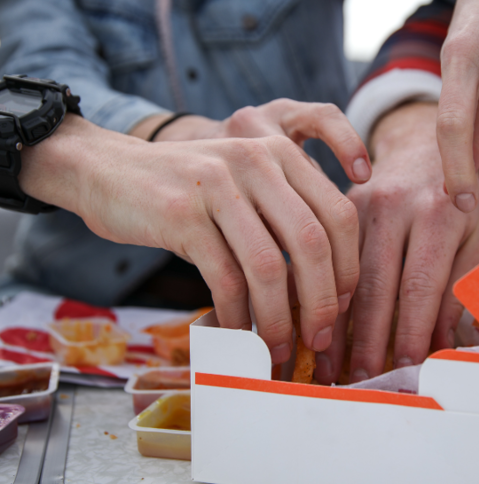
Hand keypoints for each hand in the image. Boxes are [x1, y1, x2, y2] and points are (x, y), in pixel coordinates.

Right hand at [20, 100, 371, 364]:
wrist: (109, 171)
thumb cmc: (191, 191)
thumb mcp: (247, 185)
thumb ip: (287, 218)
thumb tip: (328, 289)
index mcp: (282, 152)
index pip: (339, 214)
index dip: (348, 267)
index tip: (342, 306)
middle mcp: (255, 161)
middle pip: (311, 242)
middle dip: (322, 301)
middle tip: (320, 339)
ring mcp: (217, 185)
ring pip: (267, 267)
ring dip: (278, 319)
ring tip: (279, 347)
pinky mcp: (181, 214)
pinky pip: (223, 278)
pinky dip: (236, 315)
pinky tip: (237, 333)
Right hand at [312, 102, 478, 383]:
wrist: (421, 147)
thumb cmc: (456, 200)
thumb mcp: (475, 237)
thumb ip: (468, 289)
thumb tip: (466, 347)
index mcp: (439, 213)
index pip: (421, 283)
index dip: (411, 329)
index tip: (405, 365)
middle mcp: (396, 206)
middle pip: (376, 283)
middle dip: (367, 337)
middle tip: (361, 378)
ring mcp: (362, 204)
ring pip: (345, 273)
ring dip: (336, 323)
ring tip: (328, 365)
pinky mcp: (340, 208)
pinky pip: (329, 259)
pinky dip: (323, 297)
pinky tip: (315, 326)